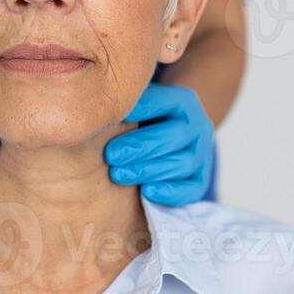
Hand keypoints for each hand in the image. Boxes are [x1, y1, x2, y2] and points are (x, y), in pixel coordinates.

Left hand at [104, 83, 213, 205]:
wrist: (173, 138)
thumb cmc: (145, 120)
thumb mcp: (140, 104)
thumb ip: (125, 104)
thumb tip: (93, 104)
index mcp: (181, 102)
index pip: (163, 102)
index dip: (139, 110)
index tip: (110, 118)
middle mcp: (196, 125)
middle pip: (173, 135)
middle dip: (140, 146)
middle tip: (110, 155)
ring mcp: (201, 154)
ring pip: (182, 163)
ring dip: (148, 170)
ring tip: (118, 174)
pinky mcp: (201, 179)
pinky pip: (192, 188)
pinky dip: (171, 192)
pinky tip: (147, 192)